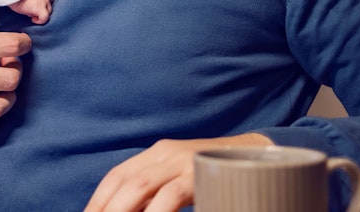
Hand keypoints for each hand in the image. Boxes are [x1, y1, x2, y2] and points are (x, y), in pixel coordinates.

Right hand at [9, 0, 53, 23]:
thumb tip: (31, 2)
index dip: (44, 2)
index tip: (37, 5)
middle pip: (49, 4)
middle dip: (42, 9)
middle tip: (31, 10)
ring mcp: (44, 1)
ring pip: (48, 11)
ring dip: (40, 14)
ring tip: (30, 13)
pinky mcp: (40, 8)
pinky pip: (44, 18)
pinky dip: (40, 20)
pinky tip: (33, 19)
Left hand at [84, 132, 273, 211]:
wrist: (261, 154)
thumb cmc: (216, 174)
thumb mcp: (181, 179)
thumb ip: (157, 193)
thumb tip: (129, 209)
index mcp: (156, 154)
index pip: (116, 176)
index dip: (98, 200)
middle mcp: (166, 153)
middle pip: (124, 182)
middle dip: (106, 208)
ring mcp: (184, 161)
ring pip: (141, 187)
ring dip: (124, 211)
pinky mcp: (201, 172)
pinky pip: (171, 195)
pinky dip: (156, 211)